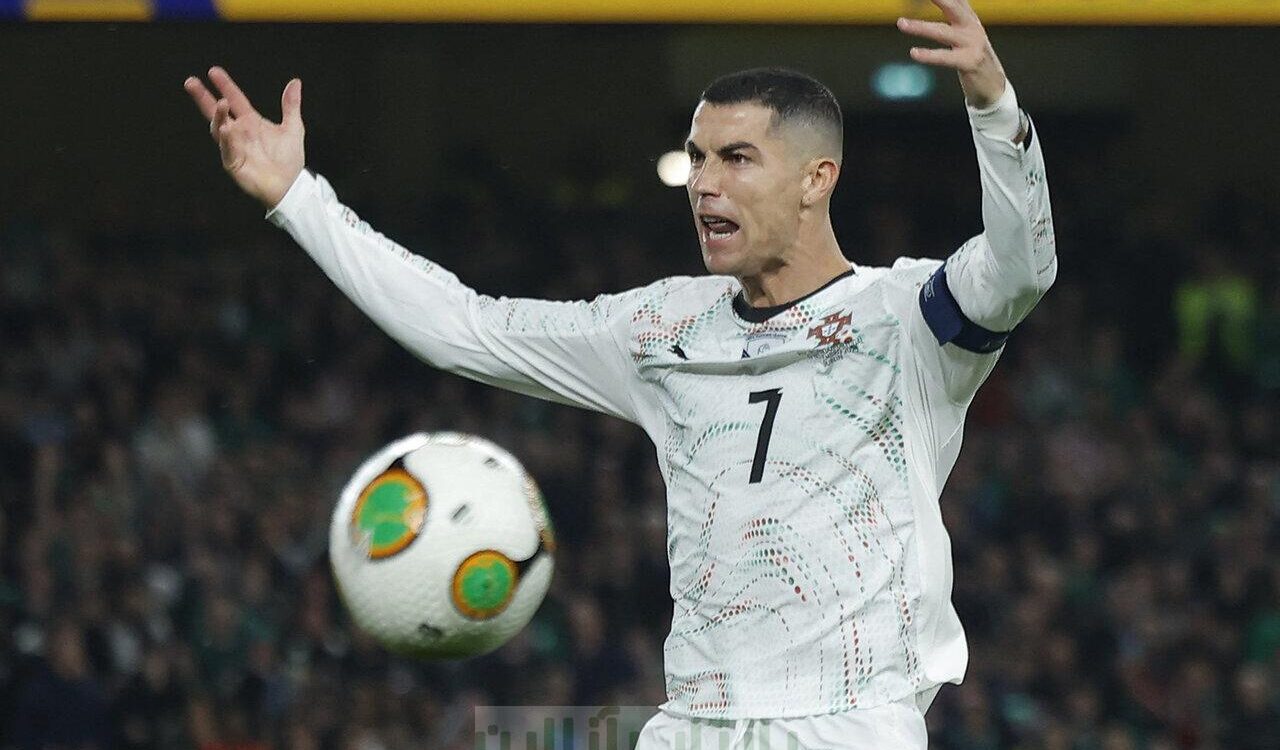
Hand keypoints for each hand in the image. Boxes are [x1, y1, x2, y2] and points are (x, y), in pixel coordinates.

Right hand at [184, 67, 304, 208]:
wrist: (291, 185)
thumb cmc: (289, 159)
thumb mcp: (293, 128)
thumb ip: (291, 105)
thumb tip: (295, 82)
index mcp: (250, 122)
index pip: (235, 99)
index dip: (225, 85)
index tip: (213, 71)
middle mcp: (239, 132)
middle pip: (217, 111)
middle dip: (203, 97)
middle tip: (191, 82)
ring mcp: (234, 147)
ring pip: (219, 129)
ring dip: (218, 116)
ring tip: (221, 104)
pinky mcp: (234, 163)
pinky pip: (227, 150)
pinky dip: (226, 140)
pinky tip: (226, 129)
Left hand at [896, 0, 1007, 108]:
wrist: (993, 83)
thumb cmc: (973, 55)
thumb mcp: (966, 30)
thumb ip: (955, 13)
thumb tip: (945, 1)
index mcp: (968, 17)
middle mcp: (971, 26)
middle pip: (952, 6)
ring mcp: (972, 43)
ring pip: (942, 32)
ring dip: (920, 27)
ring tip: (901, 23)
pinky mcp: (970, 61)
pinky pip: (945, 57)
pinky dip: (929, 55)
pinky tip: (914, 53)